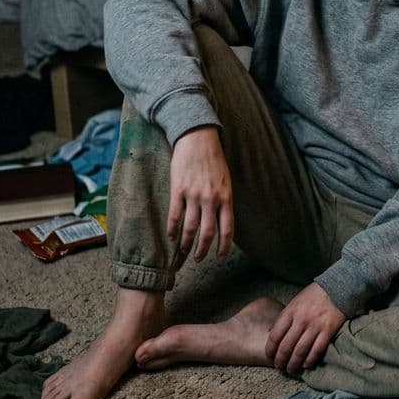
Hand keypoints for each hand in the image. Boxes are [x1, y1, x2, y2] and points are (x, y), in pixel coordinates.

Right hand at [168, 126, 233, 262]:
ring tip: (182, 252)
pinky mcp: (178, 190)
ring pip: (190, 228)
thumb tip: (221, 221)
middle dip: (202, 251)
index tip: (220, 257)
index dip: (224, 246)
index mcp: (226, 197)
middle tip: (198, 260)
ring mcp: (194, 195)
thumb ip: (224, 200)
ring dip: (185, 244)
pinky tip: (170, 236)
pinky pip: (175, 215)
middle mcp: (211, 199)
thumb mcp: (226, 180)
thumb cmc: (214, 159)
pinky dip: (172, 229)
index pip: (228, 229)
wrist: (197, 138)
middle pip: (207, 233)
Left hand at [266, 283, 346, 372]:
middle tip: (279, 367)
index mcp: (290, 311)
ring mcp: (315, 326)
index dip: (270, 349)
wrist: (338, 287)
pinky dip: (310, 360)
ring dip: (294, 363)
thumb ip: (284, 317)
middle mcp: (301, 320)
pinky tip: (306, 365)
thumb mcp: (295, 302)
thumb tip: (271, 333)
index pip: (276, 335)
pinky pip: (317, 349)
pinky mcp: (328, 330)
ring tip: (291, 369)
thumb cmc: (313, 295)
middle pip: (287, 346)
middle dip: (281, 360)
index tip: (269, 356)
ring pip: (300, 350)